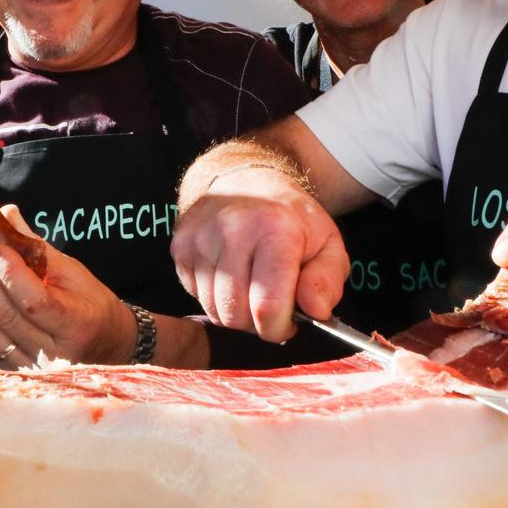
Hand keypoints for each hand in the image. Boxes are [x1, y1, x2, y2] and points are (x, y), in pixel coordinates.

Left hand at [0, 207, 136, 364]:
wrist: (108, 347)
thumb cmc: (92, 306)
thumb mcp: (75, 273)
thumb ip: (39, 248)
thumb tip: (7, 214)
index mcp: (77, 325)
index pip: (35, 301)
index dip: (12, 274)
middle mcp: (56, 355)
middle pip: (8, 315)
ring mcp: (37, 371)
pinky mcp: (21, 376)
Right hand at [171, 169, 348, 341]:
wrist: (246, 180)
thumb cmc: (291, 219)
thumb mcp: (328, 244)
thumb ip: (328, 281)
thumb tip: (316, 311)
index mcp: (275, 229)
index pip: (267, 306)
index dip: (279, 327)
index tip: (288, 321)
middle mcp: (232, 229)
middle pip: (236, 314)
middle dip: (257, 323)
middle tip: (271, 306)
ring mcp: (200, 237)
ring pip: (213, 310)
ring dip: (235, 312)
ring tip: (251, 289)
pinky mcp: (179, 246)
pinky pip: (195, 296)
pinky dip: (215, 297)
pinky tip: (230, 276)